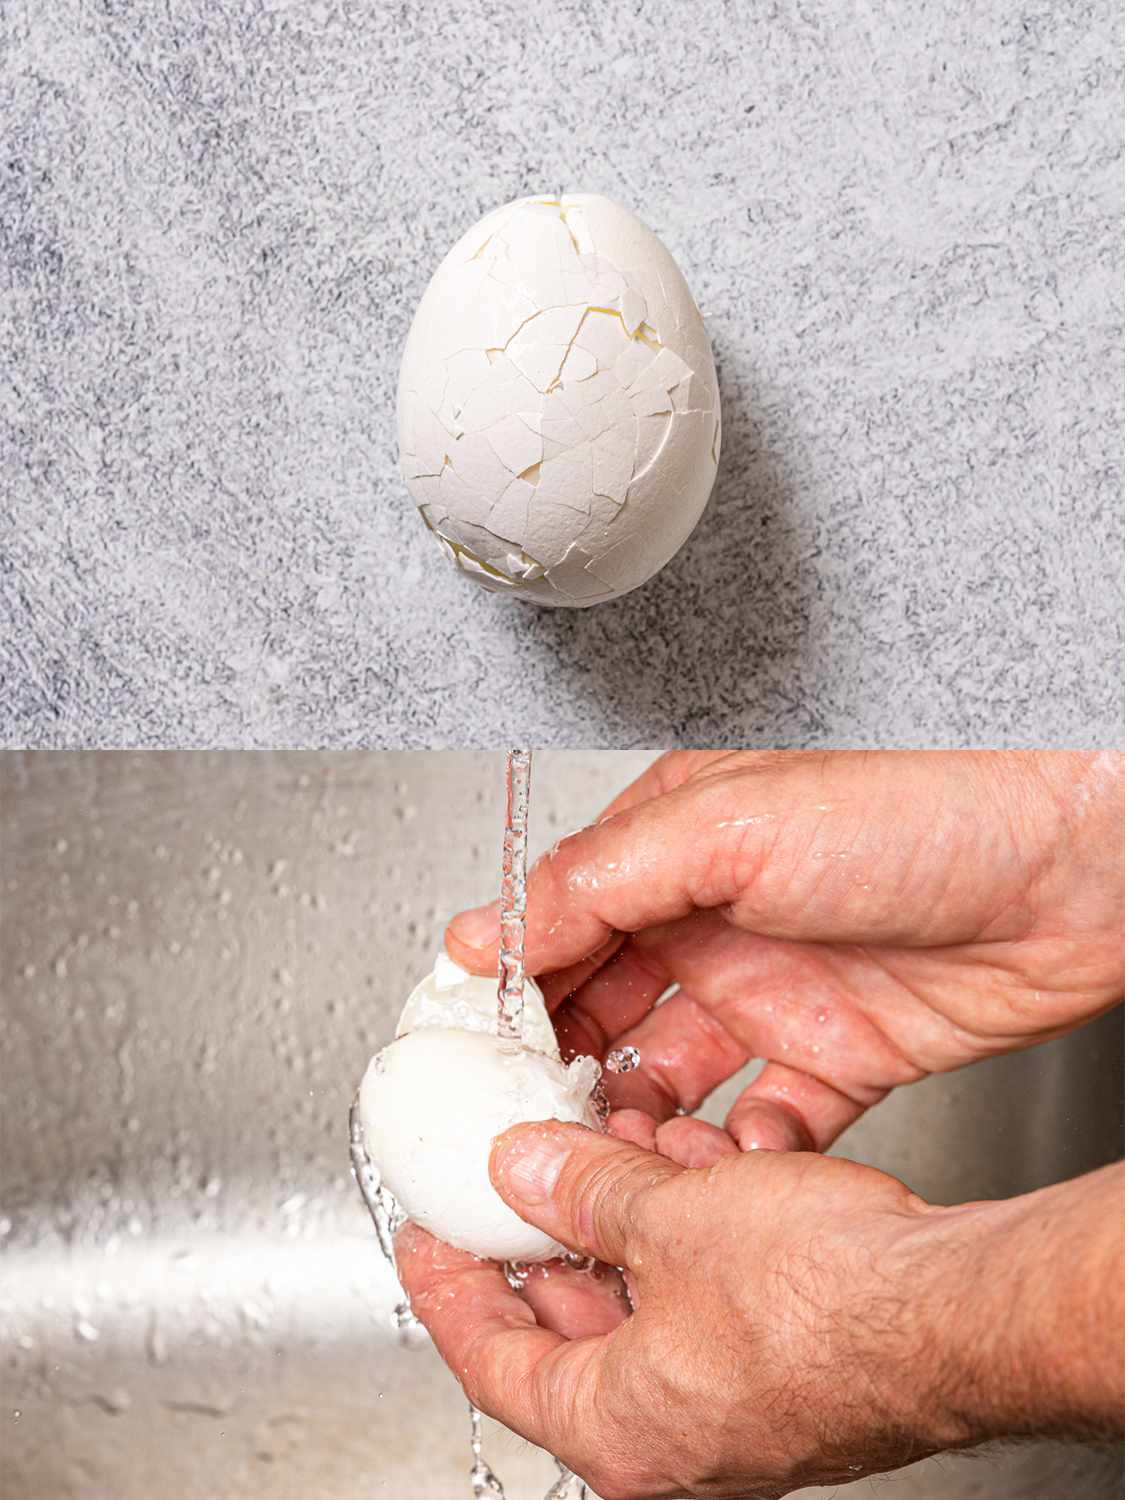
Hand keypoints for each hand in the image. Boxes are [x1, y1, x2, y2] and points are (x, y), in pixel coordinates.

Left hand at [397, 1124, 1124, 1498]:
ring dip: (632, 1211)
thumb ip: (582, 1190)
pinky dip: (695, 1225)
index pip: (493, 1361)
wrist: (957, 1309)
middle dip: (552, 1229)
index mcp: (621, 1427)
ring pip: (647, 1294)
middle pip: (572, 1324)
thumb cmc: (829, 1300)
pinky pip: (711, 1289)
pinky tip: (704, 1158)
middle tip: (523, 1167)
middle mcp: (675, 1433)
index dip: (448, 1287)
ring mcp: (734, 1402)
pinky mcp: (787, 1364)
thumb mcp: (673, 1219)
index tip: (425, 1237)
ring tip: (625, 1137)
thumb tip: (522, 1168)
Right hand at [447, 751, 1124, 1160]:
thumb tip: (491, 931)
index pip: (561, 924)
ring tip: (624, 1158)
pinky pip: (767, 1123)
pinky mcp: (843, 1057)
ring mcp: (778, 992)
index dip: (510, 989)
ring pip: (674, 1079)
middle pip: (606, 1011)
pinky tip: (735, 1162)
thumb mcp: (730, 822)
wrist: (1078, 863)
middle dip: (564, 1070)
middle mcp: (717, 921)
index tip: (467, 1056)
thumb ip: (600, 879)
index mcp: (675, 849)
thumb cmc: (921, 803)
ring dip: (642, 1124)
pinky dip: (742, 1154)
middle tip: (530, 1125)